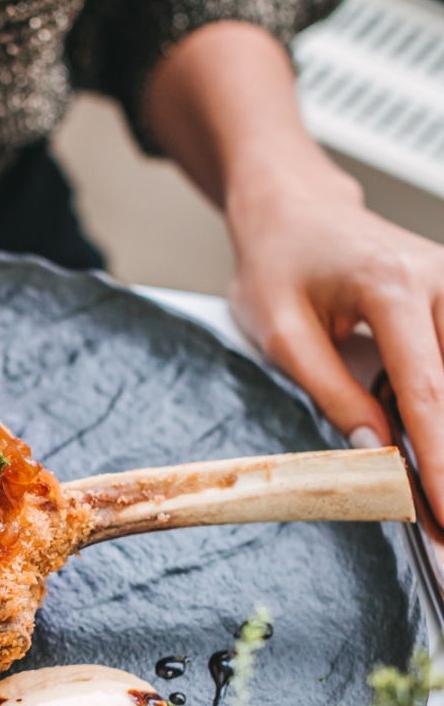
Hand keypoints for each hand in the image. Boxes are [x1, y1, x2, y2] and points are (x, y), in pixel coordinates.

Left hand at [227, 160, 443, 522]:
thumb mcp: (281, 333)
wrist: (295, 209)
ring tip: (438, 495)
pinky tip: (435, 449)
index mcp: (392, 286)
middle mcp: (439, 279)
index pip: (428, 390)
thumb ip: (330, 392)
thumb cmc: (278, 261)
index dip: (442, 458)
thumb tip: (373, 450)